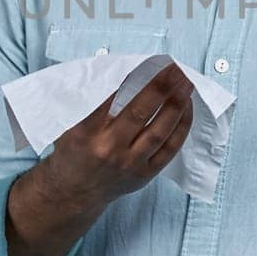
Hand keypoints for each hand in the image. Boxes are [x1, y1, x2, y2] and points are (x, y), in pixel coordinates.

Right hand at [39, 60, 194, 208]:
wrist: (73, 192)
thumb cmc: (72, 153)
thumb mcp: (70, 126)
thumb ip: (92, 104)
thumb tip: (122, 74)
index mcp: (86, 133)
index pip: (112, 100)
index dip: (133, 80)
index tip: (149, 63)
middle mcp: (109, 149)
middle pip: (140, 114)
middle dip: (160, 88)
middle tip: (175, 69)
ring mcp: (129, 164)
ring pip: (159, 132)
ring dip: (176, 106)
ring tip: (186, 84)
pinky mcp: (144, 175)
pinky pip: (169, 150)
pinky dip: (181, 128)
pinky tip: (187, 109)